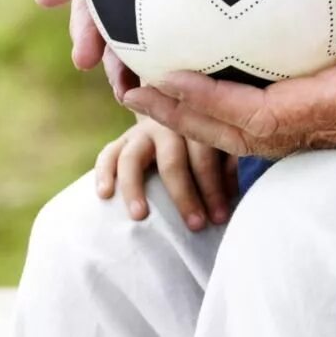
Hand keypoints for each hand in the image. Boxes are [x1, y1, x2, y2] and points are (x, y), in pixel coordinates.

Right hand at [95, 116, 238, 230]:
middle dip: (184, 196)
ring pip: (132, 158)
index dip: (213, 188)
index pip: (205, 157)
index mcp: (196, 124)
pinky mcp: (121, 140)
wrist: (177, 111)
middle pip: (172, 161)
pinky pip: (107, 154)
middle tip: (195, 225)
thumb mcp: (221, 146)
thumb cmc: (204, 141)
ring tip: (139, 216)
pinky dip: (104, 173)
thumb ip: (226, 166)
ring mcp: (140, 132)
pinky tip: (104, 195)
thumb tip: (232, 198)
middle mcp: (167, 125)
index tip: (219, 217)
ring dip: (135, 188)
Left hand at [122, 0, 335, 159]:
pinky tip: (190, 83)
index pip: (255, 112)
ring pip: (233, 135)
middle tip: (130, 89)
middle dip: (177, 118)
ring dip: (186, 118)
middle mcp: (310, 130)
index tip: (166, 78)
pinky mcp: (308, 128)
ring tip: (142, 91)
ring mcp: (307, 134)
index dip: (207, 99)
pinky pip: (249, 125)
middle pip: (228, 134)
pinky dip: (213, 109)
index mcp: (329, 109)